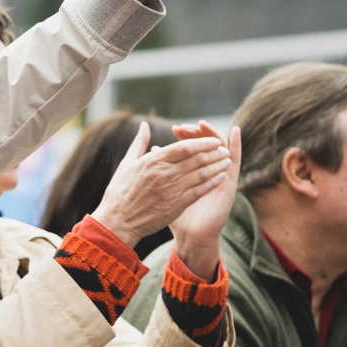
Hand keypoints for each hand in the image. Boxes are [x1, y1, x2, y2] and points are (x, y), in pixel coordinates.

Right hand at [89, 121, 231, 246]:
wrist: (118, 221)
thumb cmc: (120, 192)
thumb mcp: (127, 163)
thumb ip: (139, 143)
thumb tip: (145, 125)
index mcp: (153, 161)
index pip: (183, 147)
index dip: (201, 142)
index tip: (213, 140)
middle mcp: (164, 174)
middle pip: (196, 159)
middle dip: (214, 153)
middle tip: (225, 149)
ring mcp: (171, 190)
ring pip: (201, 174)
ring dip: (216, 166)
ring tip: (227, 161)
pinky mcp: (176, 205)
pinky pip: (199, 191)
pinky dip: (211, 182)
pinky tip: (220, 177)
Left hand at [169, 123, 241, 279]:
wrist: (192, 237)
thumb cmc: (178, 216)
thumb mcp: (167, 190)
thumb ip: (161, 171)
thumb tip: (153, 150)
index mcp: (193, 173)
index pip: (191, 147)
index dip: (185, 136)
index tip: (175, 128)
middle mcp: (208, 172)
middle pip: (204, 145)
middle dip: (195, 134)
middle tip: (185, 127)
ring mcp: (220, 175)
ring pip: (219, 149)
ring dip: (211, 135)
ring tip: (202, 125)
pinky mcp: (230, 182)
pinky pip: (236, 161)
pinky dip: (236, 145)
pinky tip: (235, 131)